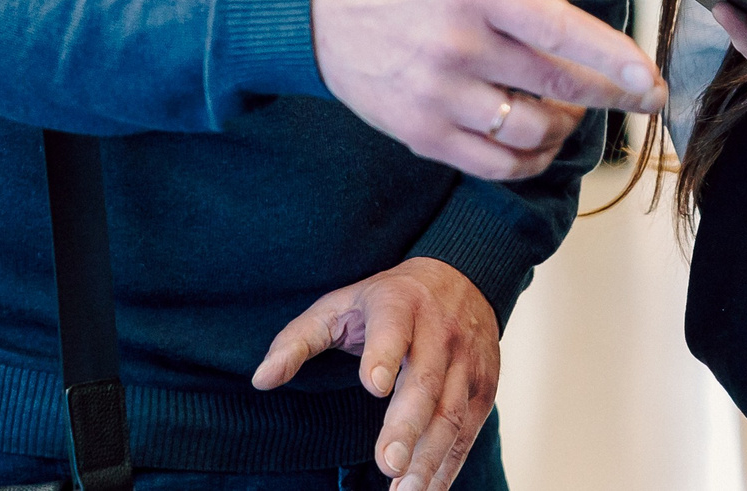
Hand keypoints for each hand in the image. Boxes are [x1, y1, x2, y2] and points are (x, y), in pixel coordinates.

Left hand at [253, 256, 495, 490]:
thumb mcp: (338, 306)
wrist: (463, 277)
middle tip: (389, 463)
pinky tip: (426, 490)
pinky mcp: (485, 384)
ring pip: (452, 411)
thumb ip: (298, 340)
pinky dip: (449, 464)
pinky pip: (469, 429)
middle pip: (425, 380)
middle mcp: (440, 330)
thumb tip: (261, 379)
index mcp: (399, 304)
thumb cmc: (387, 301)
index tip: (373, 386)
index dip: (384, 354)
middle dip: (408, 424)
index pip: (393, 326)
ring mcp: (467, 359)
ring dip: (430, 456)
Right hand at [311, 0, 662, 179]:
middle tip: (646, 98)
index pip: (562, 31)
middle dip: (614, 96)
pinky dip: (531, 159)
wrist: (319, 14)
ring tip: (572, 108)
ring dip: (568, 126)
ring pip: (532, 131)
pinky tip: (540, 140)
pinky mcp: (421, 133)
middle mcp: (459, 45)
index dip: (614, 58)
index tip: (649, 77)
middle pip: (557, 84)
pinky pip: (494, 164)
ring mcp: (438, 94)